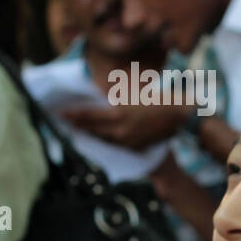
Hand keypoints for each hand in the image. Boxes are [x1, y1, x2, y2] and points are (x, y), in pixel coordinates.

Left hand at [58, 100, 189, 150]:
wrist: (179, 116)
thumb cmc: (157, 98)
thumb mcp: (132, 92)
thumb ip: (112, 96)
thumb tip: (96, 96)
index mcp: (117, 114)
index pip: (88, 116)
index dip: (73, 115)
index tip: (61, 113)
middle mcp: (120, 130)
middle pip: (92, 130)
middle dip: (78, 125)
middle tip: (67, 121)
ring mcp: (128, 141)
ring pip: (103, 139)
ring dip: (90, 134)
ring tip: (80, 129)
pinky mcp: (136, 147)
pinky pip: (116, 144)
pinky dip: (106, 140)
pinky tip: (101, 136)